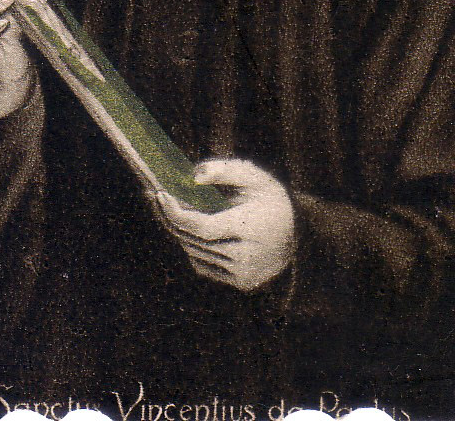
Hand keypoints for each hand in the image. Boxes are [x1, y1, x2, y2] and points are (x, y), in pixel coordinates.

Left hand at [153, 158, 294, 291]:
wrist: (301, 235)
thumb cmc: (272, 200)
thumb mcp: (254, 176)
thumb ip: (224, 170)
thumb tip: (194, 176)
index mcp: (252, 228)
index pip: (204, 228)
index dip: (177, 213)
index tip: (160, 193)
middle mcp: (247, 256)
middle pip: (194, 240)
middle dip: (170, 217)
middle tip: (153, 195)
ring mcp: (244, 274)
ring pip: (195, 253)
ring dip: (178, 231)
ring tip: (166, 207)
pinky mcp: (241, 283)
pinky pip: (203, 265)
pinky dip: (191, 247)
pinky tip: (186, 228)